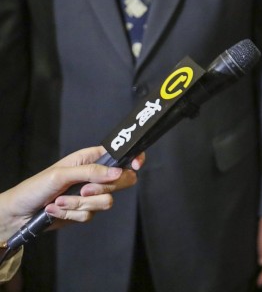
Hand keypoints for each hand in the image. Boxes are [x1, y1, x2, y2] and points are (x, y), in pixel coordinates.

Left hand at [0, 146, 143, 239]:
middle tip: (83, 190)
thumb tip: (118, 172)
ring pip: (106, 202)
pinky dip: (71, 214)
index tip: (135, 166)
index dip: (133, 158)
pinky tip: (55, 210)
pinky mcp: (84, 211)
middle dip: (101, 189)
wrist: (18, 214)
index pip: (121, 155)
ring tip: (59, 202)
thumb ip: (91, 172)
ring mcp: (91, 195)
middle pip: (121, 181)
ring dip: (79, 204)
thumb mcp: (61, 174)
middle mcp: (95, 176)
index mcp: (91, 159)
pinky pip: (90, 215)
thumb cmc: (35, 187)